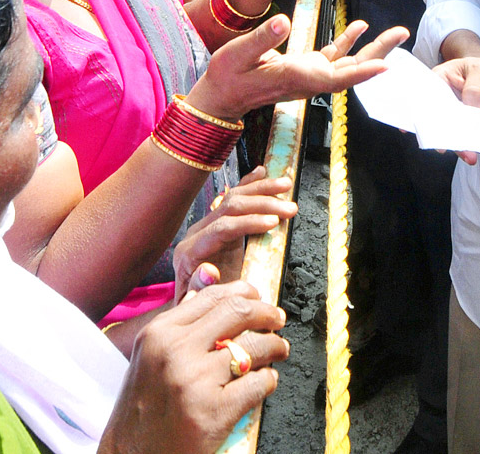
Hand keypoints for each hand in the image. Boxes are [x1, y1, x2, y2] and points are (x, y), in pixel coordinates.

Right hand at [100, 281, 288, 453]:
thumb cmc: (144, 405)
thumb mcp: (152, 354)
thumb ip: (183, 320)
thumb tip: (211, 276)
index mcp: (159, 332)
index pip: (213, 296)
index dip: (245, 293)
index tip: (258, 299)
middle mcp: (175, 351)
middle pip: (238, 312)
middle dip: (267, 313)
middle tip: (277, 320)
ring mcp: (195, 381)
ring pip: (254, 346)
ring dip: (275, 346)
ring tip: (278, 350)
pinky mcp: (214, 411)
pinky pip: (258, 384)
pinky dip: (269, 380)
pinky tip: (266, 381)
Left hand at [173, 167, 297, 302]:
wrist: (190, 307)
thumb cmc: (198, 307)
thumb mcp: (198, 303)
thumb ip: (201, 288)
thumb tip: (209, 271)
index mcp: (191, 252)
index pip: (222, 227)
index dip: (249, 222)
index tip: (273, 222)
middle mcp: (196, 233)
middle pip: (230, 206)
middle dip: (263, 204)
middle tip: (289, 208)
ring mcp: (206, 226)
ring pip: (234, 197)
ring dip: (262, 190)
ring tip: (286, 186)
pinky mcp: (217, 223)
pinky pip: (233, 197)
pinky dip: (250, 184)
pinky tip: (262, 172)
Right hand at [186, 13, 408, 121]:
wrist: (221, 96)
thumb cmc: (226, 77)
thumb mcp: (237, 54)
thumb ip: (262, 39)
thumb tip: (283, 21)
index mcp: (295, 77)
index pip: (334, 77)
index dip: (360, 72)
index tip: (386, 66)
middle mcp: (308, 79)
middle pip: (351, 71)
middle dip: (379, 54)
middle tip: (403, 34)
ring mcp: (309, 75)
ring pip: (348, 64)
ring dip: (372, 49)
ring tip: (396, 32)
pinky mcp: (305, 68)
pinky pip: (333, 57)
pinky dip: (348, 42)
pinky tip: (360, 27)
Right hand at [431, 55, 479, 165]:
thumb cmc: (479, 65)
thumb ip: (474, 87)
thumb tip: (470, 106)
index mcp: (438, 80)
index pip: (427, 99)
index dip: (425, 115)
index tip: (428, 131)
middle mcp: (439, 97)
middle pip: (436, 118)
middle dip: (442, 135)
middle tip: (448, 149)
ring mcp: (448, 110)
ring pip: (447, 129)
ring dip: (456, 143)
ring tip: (468, 156)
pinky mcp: (459, 119)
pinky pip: (458, 132)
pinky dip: (464, 142)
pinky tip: (470, 152)